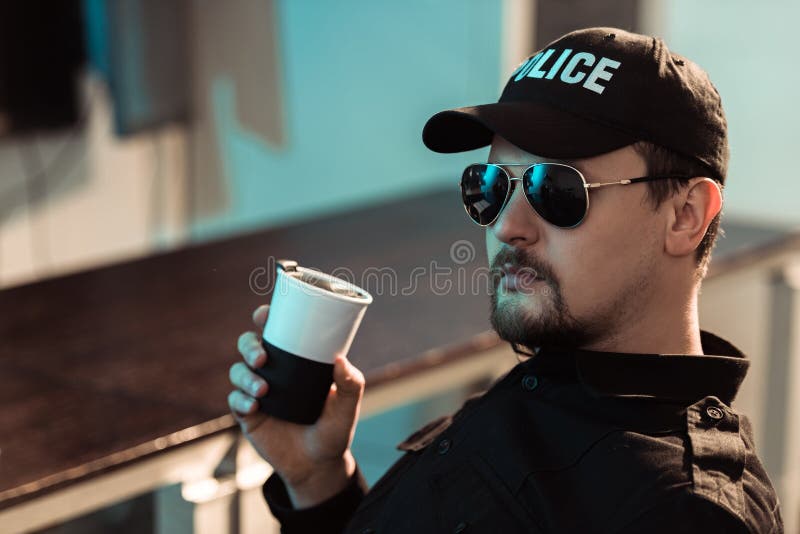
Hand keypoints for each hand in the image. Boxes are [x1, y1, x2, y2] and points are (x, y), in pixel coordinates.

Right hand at [227, 304, 365, 506]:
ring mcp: (258, 392)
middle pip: (249, 346)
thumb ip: (350, 383)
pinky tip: (254, 407)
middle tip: (262, 357)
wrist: (319, 464)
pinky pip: (235, 401)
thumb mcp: (346, 406)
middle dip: (249, 345)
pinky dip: (241, 401)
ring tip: (262, 390)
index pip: (276, 331)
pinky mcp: (248, 415)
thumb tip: (341, 359)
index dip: (266, 318)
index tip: (265, 314)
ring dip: (245, 376)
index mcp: (295, 360)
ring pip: (238, 371)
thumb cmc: (334, 428)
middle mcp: (274, 371)